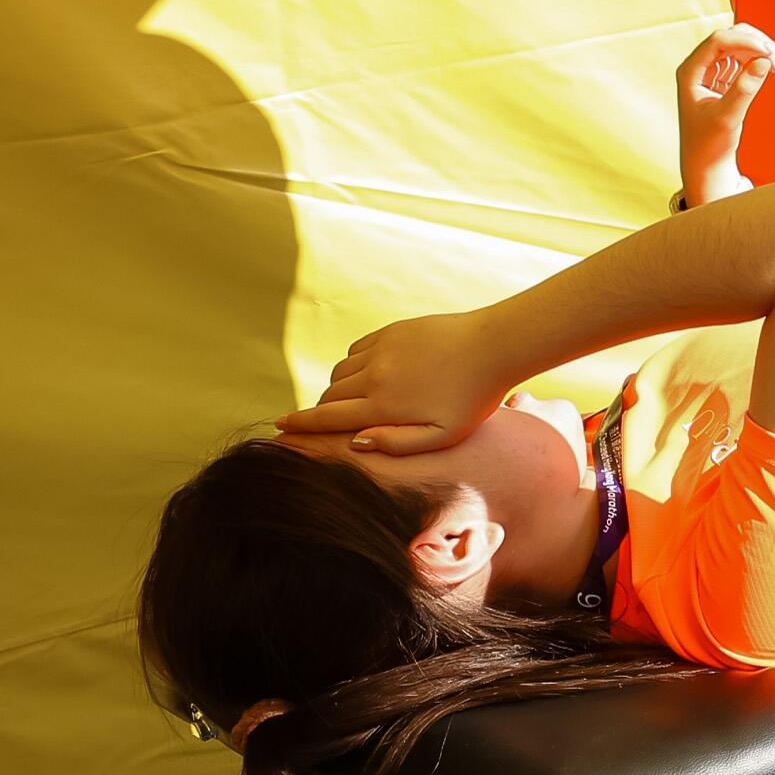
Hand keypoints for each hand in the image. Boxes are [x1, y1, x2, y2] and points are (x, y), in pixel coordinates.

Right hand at [279, 310, 518, 457]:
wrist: (495, 346)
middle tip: (326, 419)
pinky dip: (354, 363)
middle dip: (322, 409)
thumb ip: (397, 443)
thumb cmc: (475, 398)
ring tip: (354, 399)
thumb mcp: (443, 435)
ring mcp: (382, 349)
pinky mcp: (391, 331)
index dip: (299, 424)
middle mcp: (374, 375)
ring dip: (339, 386)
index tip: (279, 426)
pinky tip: (369, 372)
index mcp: (383, 405)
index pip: (327, 417)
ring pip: (341, 370)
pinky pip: (357, 349)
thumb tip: (356, 443)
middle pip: (330, 394)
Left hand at [675, 22, 774, 206]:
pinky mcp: (724, 80)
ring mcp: (711, 73)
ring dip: (761, 50)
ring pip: (739, 46)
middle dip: (756, 43)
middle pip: (729, 38)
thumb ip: (744, 89)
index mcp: (690, 72)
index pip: (718, 41)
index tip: (769, 53)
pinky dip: (760, 60)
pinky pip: (743, 60)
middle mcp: (699, 67)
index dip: (746, 41)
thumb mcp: (727, 117)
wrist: (706, 163)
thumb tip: (764, 62)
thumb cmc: (708, 145)